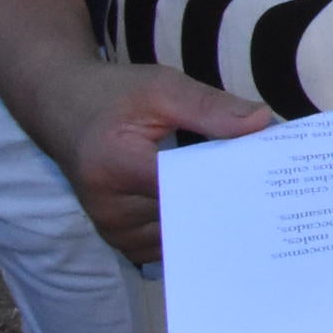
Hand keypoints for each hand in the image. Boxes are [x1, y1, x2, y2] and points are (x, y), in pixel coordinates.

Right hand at [25, 60, 270, 263]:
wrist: (62, 107)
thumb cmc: (113, 95)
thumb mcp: (162, 88)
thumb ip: (210, 107)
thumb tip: (262, 123)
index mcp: (117, 166)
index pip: (186, 189)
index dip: (228, 183)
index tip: (268, 179)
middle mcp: (109, 207)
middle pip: (185, 216)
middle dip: (225, 204)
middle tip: (271, 195)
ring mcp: (111, 228)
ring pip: (178, 236)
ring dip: (208, 220)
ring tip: (246, 202)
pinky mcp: (116, 237)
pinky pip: (164, 245)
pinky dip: (190, 229)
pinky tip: (214, 212)